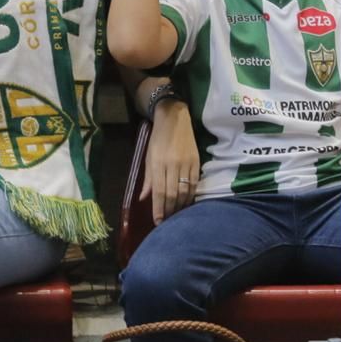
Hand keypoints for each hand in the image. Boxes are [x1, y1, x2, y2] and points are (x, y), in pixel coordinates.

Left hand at [142, 100, 199, 224]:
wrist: (175, 119)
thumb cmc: (158, 138)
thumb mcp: (148, 157)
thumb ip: (147, 179)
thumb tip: (143, 198)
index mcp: (157, 163)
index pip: (158, 191)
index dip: (158, 209)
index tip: (158, 222)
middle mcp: (172, 165)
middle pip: (172, 194)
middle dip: (169, 211)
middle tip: (168, 222)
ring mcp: (186, 163)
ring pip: (185, 191)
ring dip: (181, 206)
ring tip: (177, 216)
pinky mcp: (197, 162)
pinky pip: (194, 184)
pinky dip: (191, 196)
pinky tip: (187, 204)